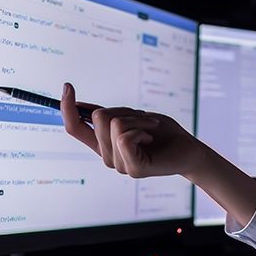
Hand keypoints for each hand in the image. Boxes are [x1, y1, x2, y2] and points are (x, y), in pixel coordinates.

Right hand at [60, 82, 204, 178]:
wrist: (188, 149)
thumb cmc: (162, 132)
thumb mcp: (132, 117)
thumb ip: (109, 115)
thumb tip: (81, 104)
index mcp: (104, 144)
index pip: (75, 128)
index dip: (67, 108)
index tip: (67, 86)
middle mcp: (107, 156)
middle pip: (98, 116)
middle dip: (124, 109)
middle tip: (144, 120)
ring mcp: (119, 165)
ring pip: (114, 125)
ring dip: (137, 119)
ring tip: (150, 128)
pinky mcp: (133, 169)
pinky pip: (124, 137)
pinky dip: (141, 129)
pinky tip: (151, 138)